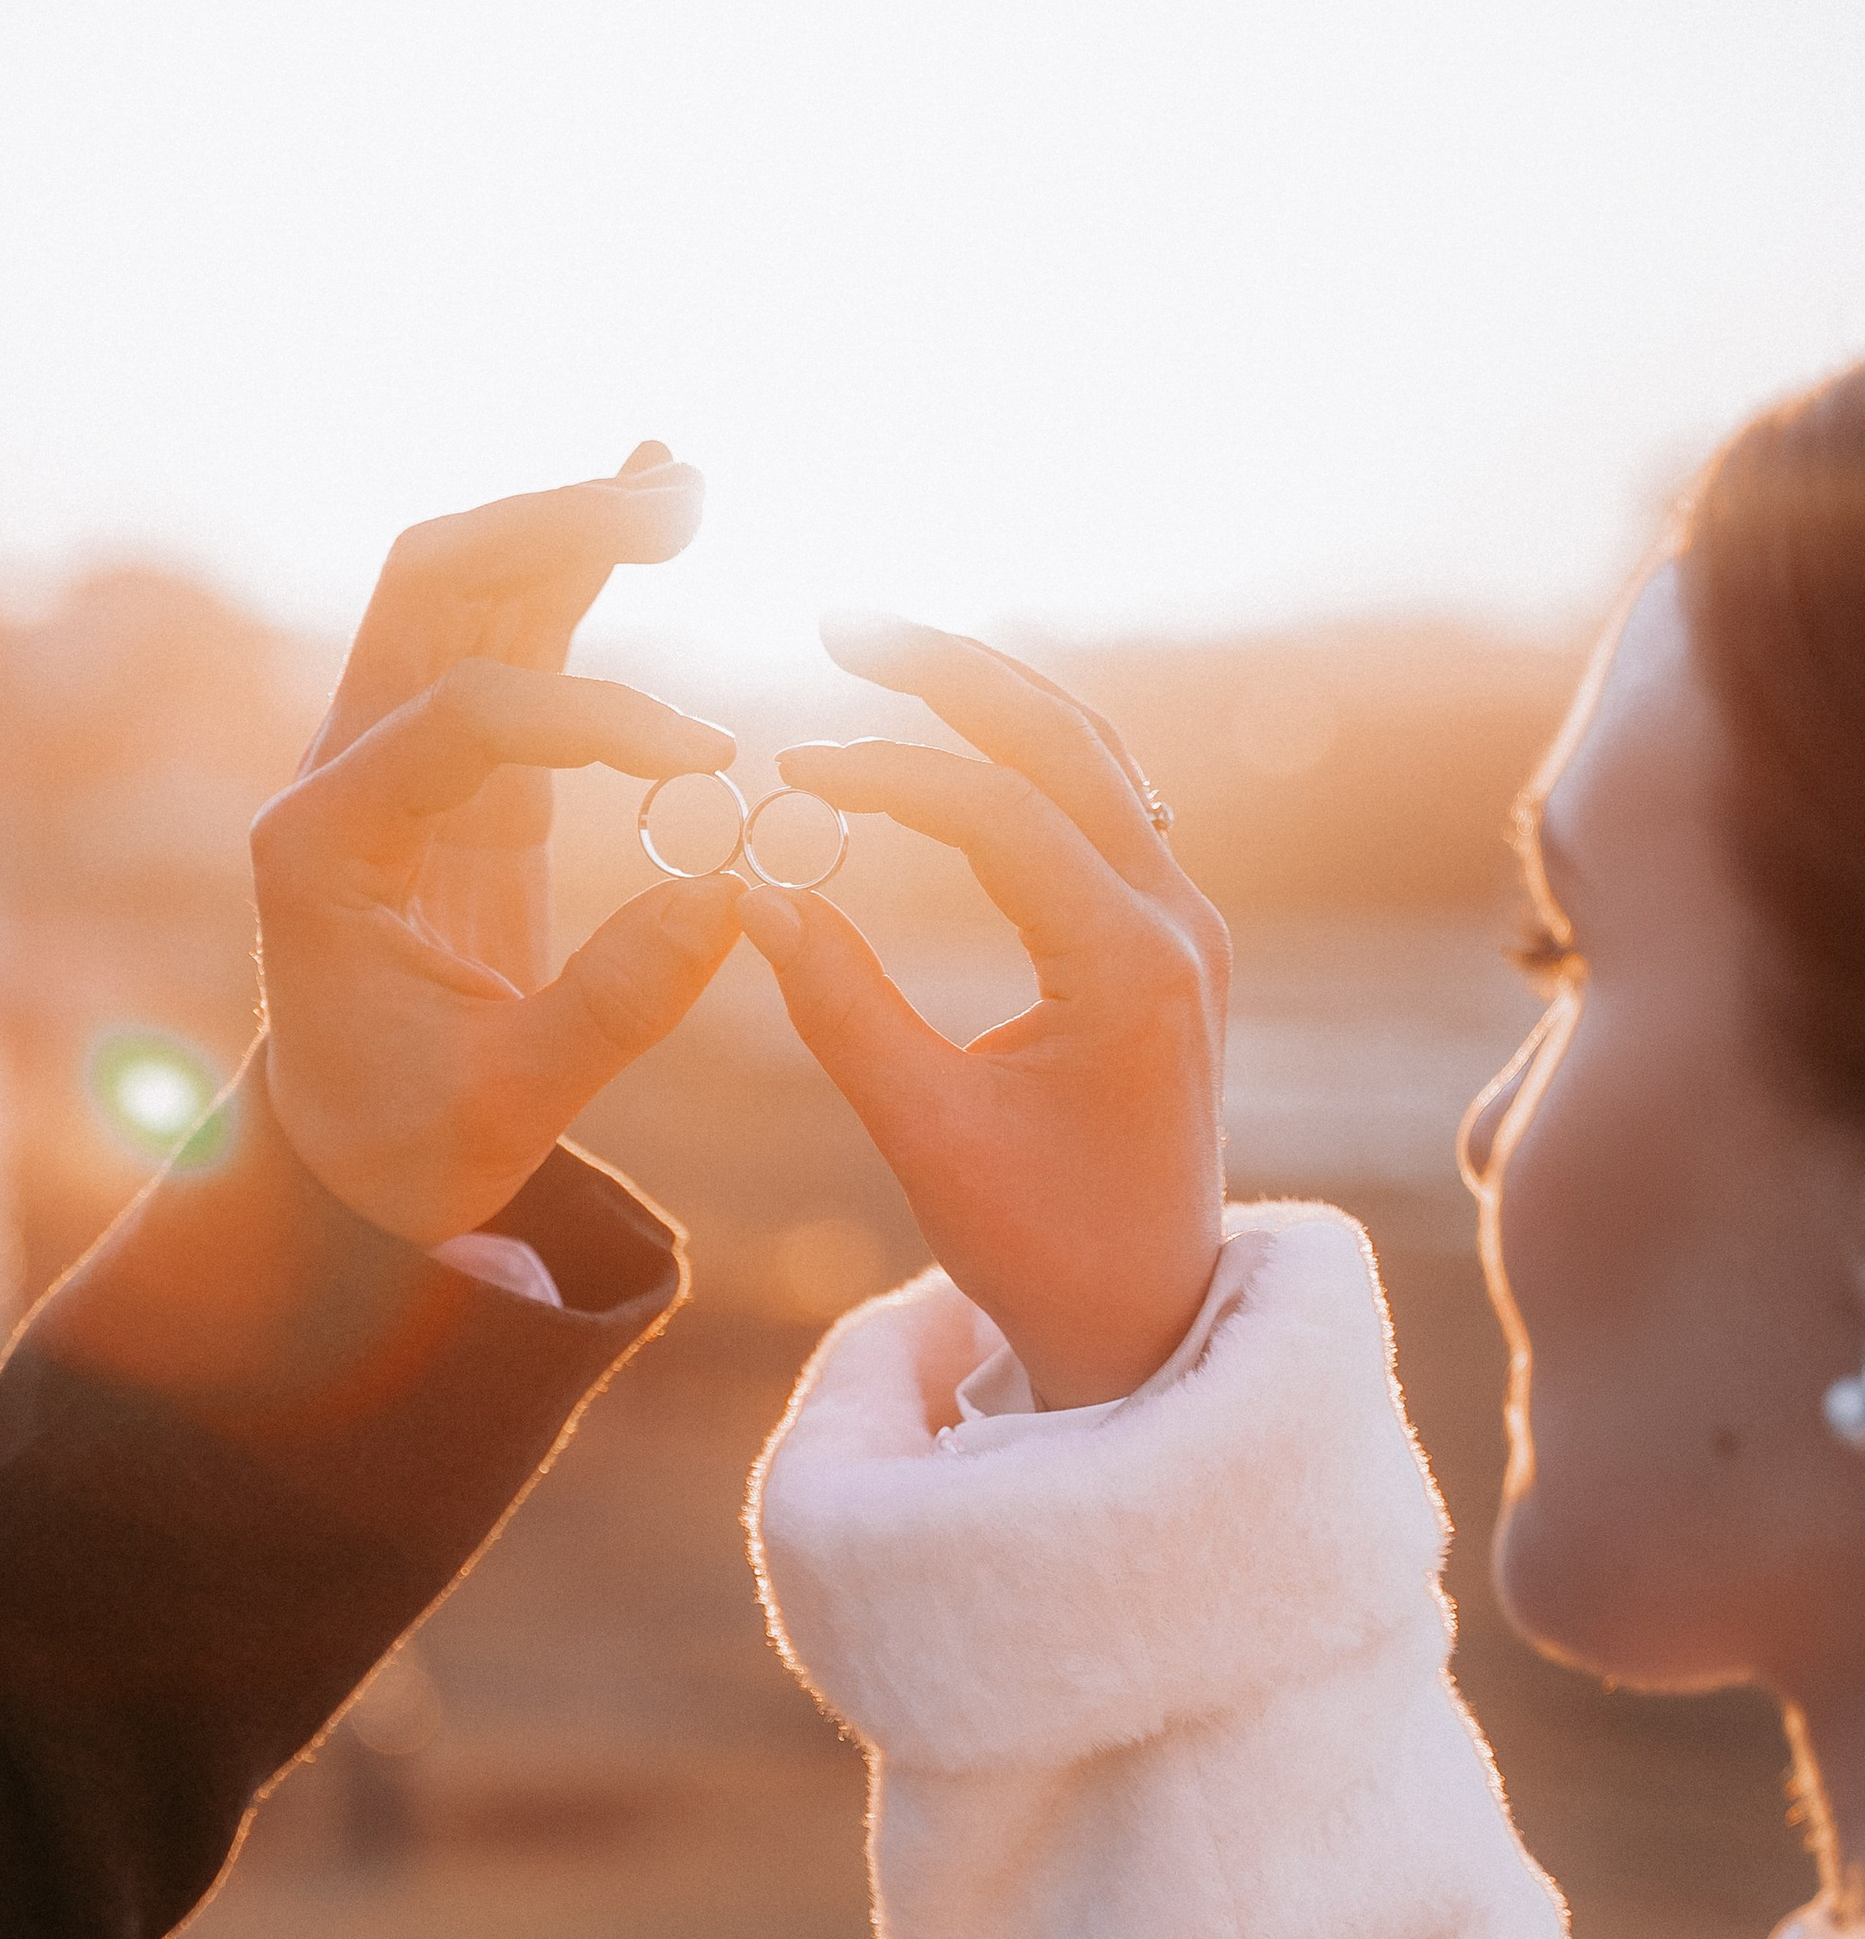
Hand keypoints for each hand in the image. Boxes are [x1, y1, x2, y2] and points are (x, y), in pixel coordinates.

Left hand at [254, 446, 744, 1243]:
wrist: (344, 1156)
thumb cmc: (406, 1141)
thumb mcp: (508, 1105)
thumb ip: (614, 1007)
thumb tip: (736, 893)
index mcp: (324, 846)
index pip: (465, 721)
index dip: (595, 722)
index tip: (709, 759)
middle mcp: (341, 769)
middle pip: (430, 588)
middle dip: (549, 531)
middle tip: (682, 510)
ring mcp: (393, 753)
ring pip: (464, 586)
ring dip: (566, 526)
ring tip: (687, 484)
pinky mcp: (455, 764)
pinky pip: (509, 633)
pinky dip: (573, 564)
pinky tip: (649, 495)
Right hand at [737, 614, 1227, 1404]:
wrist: (1148, 1315)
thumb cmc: (1038, 1245)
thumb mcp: (924, 1134)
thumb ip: (841, 1007)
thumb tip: (756, 892)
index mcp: (1129, 969)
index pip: (998, 816)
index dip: (883, 777)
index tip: (788, 771)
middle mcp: (1176, 925)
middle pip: (1066, 741)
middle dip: (950, 672)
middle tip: (840, 623)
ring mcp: (1183, 925)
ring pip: (1096, 755)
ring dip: (994, 695)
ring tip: (889, 649)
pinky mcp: (1167, 939)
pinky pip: (1104, 801)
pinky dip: (1026, 751)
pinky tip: (956, 731)